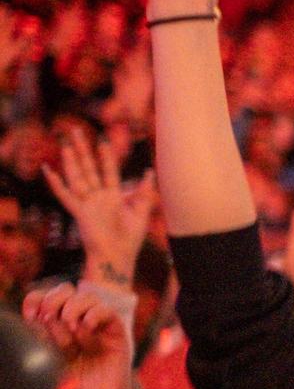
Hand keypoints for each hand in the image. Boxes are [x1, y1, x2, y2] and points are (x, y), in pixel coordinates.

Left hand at [22, 282, 132, 388]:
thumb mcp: (48, 363)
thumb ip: (42, 339)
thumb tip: (34, 314)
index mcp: (56, 331)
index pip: (46, 301)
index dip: (36, 299)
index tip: (30, 313)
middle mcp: (77, 327)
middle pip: (66, 292)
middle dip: (53, 299)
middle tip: (47, 316)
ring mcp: (98, 331)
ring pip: (88, 297)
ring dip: (74, 306)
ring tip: (68, 324)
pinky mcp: (117, 338)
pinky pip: (109, 313)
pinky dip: (95, 313)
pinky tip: (85, 326)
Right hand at [43, 130, 154, 287]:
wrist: (118, 256)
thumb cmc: (130, 238)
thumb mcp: (141, 212)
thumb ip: (145, 192)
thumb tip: (150, 172)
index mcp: (113, 196)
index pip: (108, 171)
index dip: (106, 157)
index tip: (102, 141)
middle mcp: (98, 197)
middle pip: (89, 168)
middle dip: (83, 150)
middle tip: (75, 131)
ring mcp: (87, 204)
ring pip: (77, 178)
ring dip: (71, 162)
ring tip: (66, 144)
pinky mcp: (79, 213)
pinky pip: (65, 196)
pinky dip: (56, 183)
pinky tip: (48, 171)